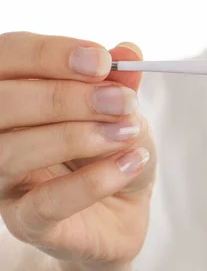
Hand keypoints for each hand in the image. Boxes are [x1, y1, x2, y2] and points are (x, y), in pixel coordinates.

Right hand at [0, 32, 155, 270]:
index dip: (51, 55)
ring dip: (76, 137)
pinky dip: (92, 181)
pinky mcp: (26, 220)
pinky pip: (46, 202)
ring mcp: (4, 179)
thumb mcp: (122, 109)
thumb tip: (128, 50)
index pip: (10, 56)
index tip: (102, 61)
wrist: (123, 205)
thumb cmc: (111, 148)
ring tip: (127, 132)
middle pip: (3, 103)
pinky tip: (130, 162)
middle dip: (66, 97)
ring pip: (11, 151)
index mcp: (16, 90)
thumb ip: (120, 81)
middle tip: (122, 101)